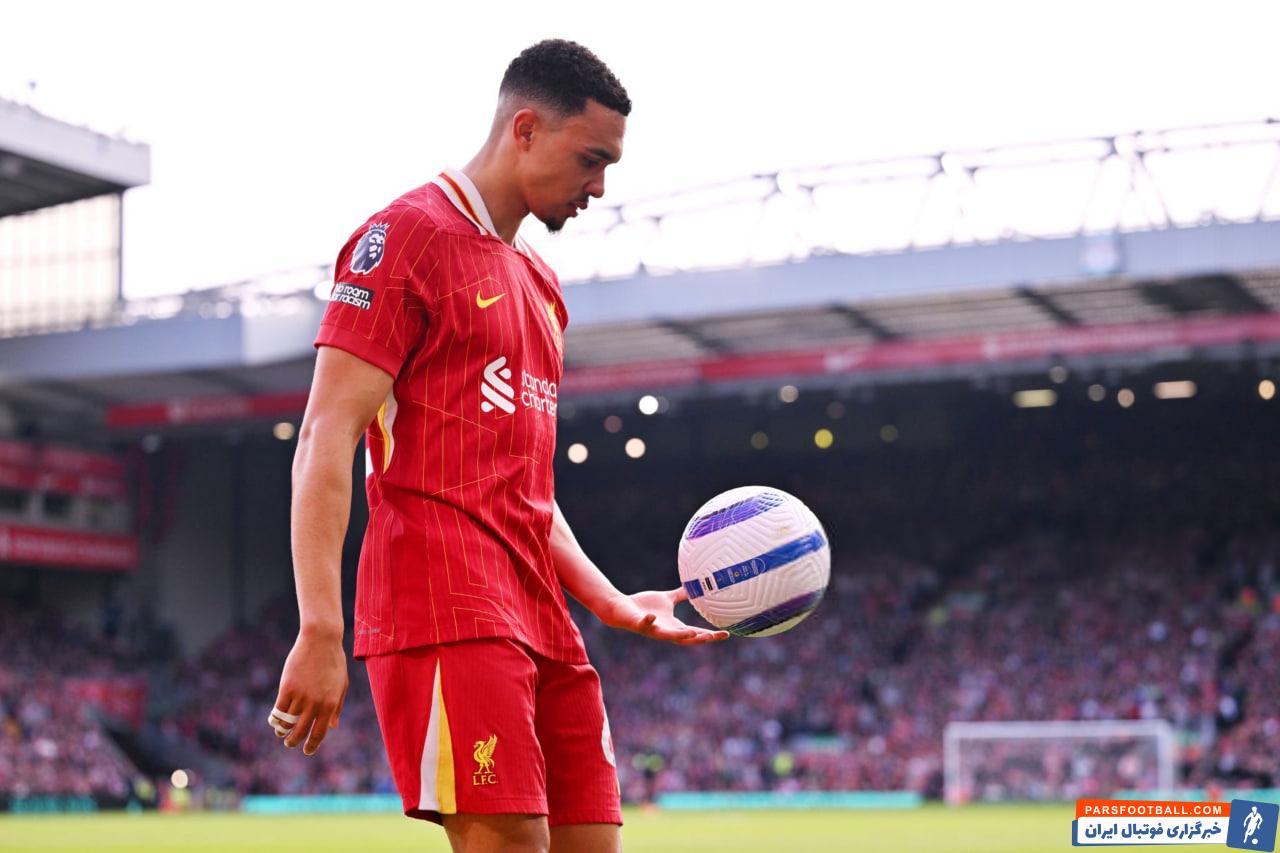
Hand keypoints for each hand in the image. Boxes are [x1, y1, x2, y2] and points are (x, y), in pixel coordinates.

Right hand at [269, 629, 348, 755]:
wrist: (321, 640)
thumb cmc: (333, 662)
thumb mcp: (341, 685)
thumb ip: (337, 707)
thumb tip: (333, 726)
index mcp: (330, 704)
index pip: (320, 733)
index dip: (312, 745)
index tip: (307, 751)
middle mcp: (315, 703)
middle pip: (300, 732)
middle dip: (294, 741)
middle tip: (290, 743)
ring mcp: (300, 696)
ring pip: (286, 723)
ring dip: (282, 731)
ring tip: (281, 732)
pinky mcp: (287, 688)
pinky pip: (278, 710)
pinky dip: (274, 719)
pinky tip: (274, 720)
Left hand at [599, 587, 729, 644]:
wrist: (621, 607)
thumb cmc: (643, 605)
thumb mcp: (666, 599)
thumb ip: (679, 595)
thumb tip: (694, 587)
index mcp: (673, 626)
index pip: (696, 633)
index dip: (711, 635)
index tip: (726, 634)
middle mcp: (666, 631)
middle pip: (687, 638)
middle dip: (701, 638)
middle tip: (715, 637)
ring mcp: (653, 629)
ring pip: (668, 636)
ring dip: (680, 635)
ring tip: (693, 632)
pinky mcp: (639, 623)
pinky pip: (644, 624)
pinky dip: (649, 621)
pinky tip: (653, 617)